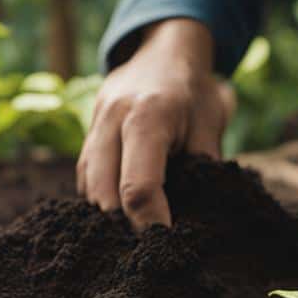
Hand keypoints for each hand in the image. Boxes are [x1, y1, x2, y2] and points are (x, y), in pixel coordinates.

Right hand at [78, 18, 232, 229]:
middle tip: (150, 247)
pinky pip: (86, 176)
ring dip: (109, 214)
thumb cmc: (194, 91)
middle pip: (103, 194)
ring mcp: (93, 125)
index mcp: (148, 115)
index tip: (166, 247)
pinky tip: (121, 208)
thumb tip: (198, 222)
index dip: (150, 225)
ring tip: (136, 230)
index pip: (138, 188)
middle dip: (125, 226)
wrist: (163, 50)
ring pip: (89, 187)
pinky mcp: (86, 134)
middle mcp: (112, 120)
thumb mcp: (211, 125)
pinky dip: (101, 197)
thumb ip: (203, 170)